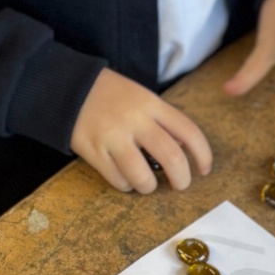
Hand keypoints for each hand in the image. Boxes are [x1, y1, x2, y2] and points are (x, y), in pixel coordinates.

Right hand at [70, 69, 212, 193]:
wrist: (69, 87)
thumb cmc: (112, 95)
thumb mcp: (142, 97)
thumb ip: (162, 120)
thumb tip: (183, 151)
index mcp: (152, 104)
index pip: (189, 132)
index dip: (203, 155)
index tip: (205, 170)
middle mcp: (135, 120)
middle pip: (171, 157)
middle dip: (182, 179)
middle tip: (180, 185)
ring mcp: (113, 137)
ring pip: (143, 176)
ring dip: (150, 187)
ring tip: (147, 184)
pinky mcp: (93, 151)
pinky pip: (118, 180)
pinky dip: (126, 185)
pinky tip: (125, 178)